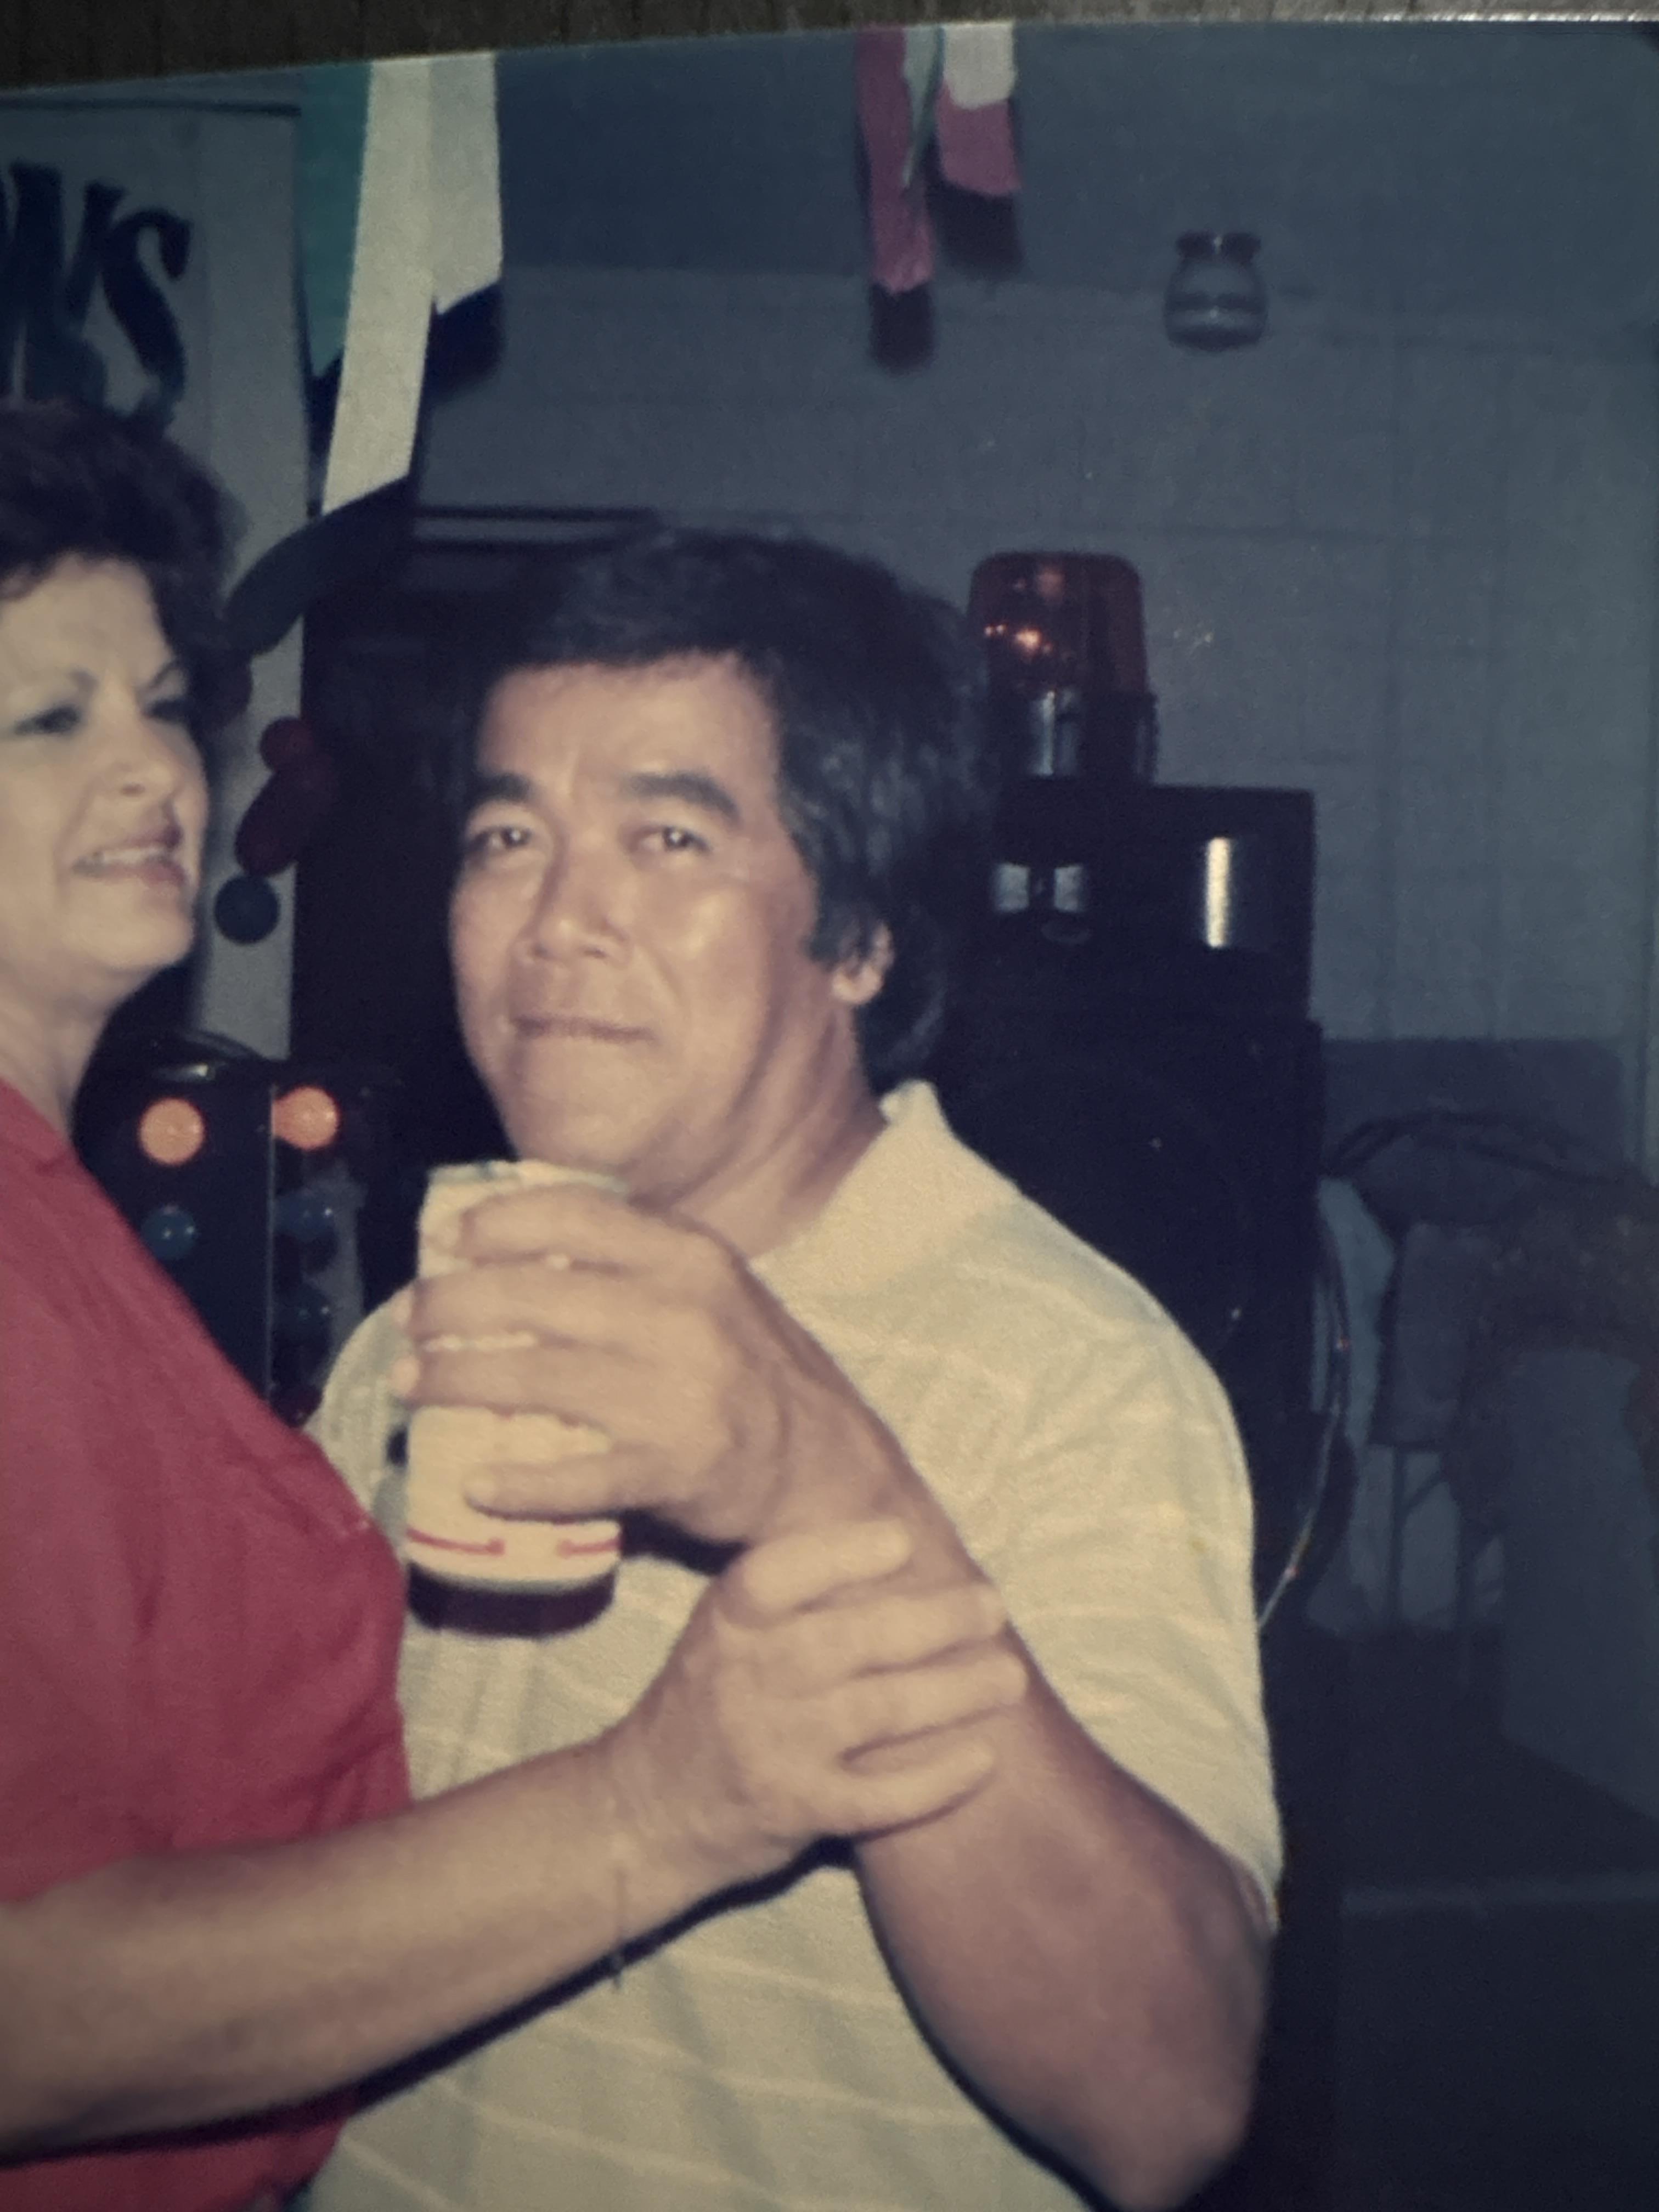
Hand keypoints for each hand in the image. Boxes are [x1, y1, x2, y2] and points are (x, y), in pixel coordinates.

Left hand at [392, 1183, 903, 1544]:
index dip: (495, 1222)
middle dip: (451, 1306)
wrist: (829, 1466)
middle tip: (407, 1322)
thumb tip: (520, 1244)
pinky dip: (521, 1484)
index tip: (447, 1242)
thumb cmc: (751, 1372)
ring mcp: (681, 1392)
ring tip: (410, 1386)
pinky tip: (477, 1484)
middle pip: (535, 1294)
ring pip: (539, 1376)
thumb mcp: (711, 1289)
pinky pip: (580, 1477)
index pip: (573, 1211)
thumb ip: (635, 1262)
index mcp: (689, 1256)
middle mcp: (684, 1313)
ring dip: (457, 1381)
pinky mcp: (678, 1468)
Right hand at [602, 1517, 1025, 1883]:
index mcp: (728, 1623)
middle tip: (991, 1606)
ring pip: (878, 1712)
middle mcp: (746, 1680)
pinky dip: (935, 1780)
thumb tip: (896, 1536)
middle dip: (932, 1620)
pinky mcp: (795, 1812)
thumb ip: (791, 1594)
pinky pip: (879, 1797)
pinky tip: (982, 1761)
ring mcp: (771, 1749)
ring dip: (954, 1693)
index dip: (841, 1554)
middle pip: (850, 1641)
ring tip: (1008, 1677)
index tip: (905, 1539)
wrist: (648, 1811)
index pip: (778, 1577)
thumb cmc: (709, 1702)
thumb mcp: (725, 1633)